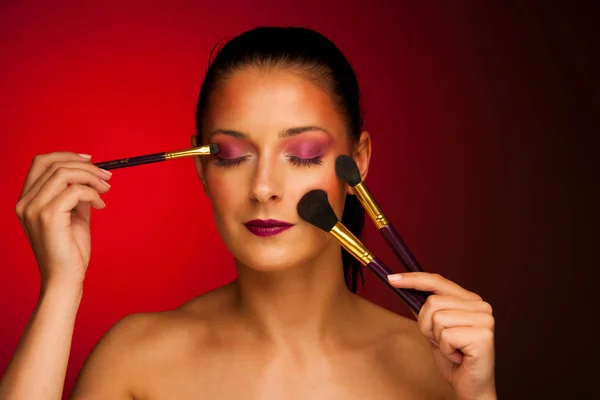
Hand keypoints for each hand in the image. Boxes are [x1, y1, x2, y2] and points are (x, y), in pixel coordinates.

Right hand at [15, 152, 111, 288]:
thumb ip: (77, 194)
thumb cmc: (70, 250)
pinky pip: (75, 190)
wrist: (65, 278)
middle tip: (107, 177)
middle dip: (86, 166)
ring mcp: (34, 208)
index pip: (41, 162)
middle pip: (54, 163)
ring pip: (65, 173)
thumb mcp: (74, 214)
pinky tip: (100, 205)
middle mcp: (25, 202)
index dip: (67, 155)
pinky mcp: (48, 216)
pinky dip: (92, 193)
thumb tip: (92, 175)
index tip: (91, 160)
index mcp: (27, 200)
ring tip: (106, 190)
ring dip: (91, 177)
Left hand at [388, 272, 495, 399]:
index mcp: (470, 300)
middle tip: (442, 342)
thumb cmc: (454, 359)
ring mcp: (484, 319)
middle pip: (432, 302)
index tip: (391, 279)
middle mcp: (481, 306)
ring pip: (437, 318)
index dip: (413, 279)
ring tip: (451, 349)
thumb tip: (405, 289)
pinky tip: (458, 356)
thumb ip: (425, 310)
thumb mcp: (434, 330)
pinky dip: (446, 350)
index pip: (437, 281)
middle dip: (427, 325)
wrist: (470, 387)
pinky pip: (446, 336)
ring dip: (437, 339)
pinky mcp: (483, 335)